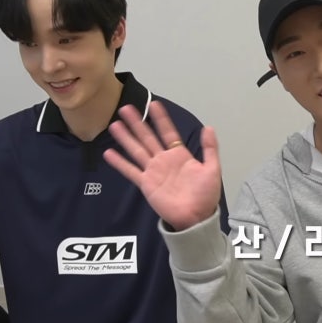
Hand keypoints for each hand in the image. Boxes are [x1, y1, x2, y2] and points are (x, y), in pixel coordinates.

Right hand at [103, 101, 220, 230]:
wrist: (196, 218)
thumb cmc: (205, 195)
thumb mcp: (212, 169)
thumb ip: (210, 149)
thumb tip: (209, 127)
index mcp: (180, 155)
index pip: (168, 132)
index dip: (161, 119)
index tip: (154, 104)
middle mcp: (164, 160)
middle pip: (148, 137)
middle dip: (138, 123)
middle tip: (126, 108)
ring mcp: (154, 171)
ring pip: (137, 150)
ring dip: (126, 138)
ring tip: (115, 125)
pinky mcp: (146, 184)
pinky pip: (131, 171)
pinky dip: (120, 163)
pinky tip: (109, 153)